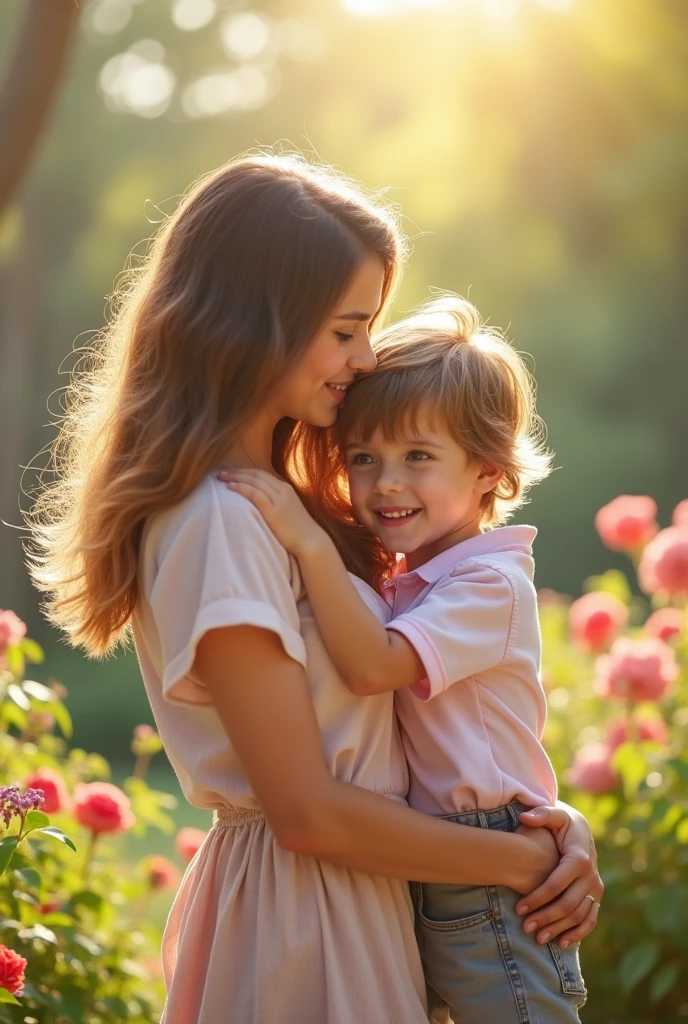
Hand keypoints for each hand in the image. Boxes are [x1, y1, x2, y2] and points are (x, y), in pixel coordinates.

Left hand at [217, 469, 325, 556]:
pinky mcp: (274, 510)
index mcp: (285, 488)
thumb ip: (276, 504)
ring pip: (254, 481)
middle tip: (220, 473)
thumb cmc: (298, 531)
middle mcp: (282, 490)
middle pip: (255, 474)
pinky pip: (255, 494)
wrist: (310, 541)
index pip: (261, 474)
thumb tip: (260, 506)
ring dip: (235, 477)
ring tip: (221, 477)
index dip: (244, 472)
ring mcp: (279, 499)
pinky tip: (230, 487)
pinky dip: (242, 488)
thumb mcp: (288, 511)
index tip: (231, 473)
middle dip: (237, 471)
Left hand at [515, 804, 602, 948]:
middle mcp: (591, 875)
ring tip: (538, 938)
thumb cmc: (563, 822)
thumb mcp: (555, 813)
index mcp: (579, 857)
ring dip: (559, 928)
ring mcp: (595, 888)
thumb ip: (540, 813)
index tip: (519, 907)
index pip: (556, 883)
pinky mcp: (596, 896)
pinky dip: (579, 933)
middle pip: (567, 904)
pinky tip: (562, 943)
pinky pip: (590, 919)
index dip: (538, 897)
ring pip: (578, 915)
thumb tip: (524, 817)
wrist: (581, 829)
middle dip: (545, 917)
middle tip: (525, 928)